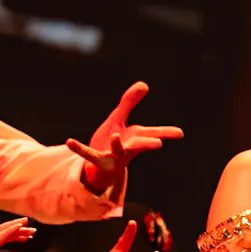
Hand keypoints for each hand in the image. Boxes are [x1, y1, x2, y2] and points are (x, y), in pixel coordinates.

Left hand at [68, 82, 181, 196]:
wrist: (99, 167)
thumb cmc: (112, 143)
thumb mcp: (119, 120)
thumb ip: (129, 102)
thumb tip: (144, 85)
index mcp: (134, 139)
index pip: (152, 134)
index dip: (166, 133)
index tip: (180, 133)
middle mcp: (127, 149)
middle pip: (139, 146)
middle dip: (147, 144)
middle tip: (158, 144)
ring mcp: (113, 157)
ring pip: (118, 153)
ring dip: (118, 146)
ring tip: (115, 136)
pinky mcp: (98, 161)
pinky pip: (88, 154)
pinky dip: (79, 148)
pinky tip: (70, 141)